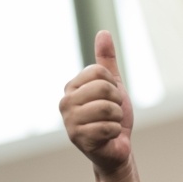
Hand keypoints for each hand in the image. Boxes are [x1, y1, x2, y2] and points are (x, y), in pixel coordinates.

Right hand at [59, 31, 133, 174]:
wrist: (116, 149)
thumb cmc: (113, 117)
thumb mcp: (113, 86)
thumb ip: (106, 61)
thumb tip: (103, 32)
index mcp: (72, 87)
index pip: (99, 72)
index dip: (113, 85)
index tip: (110, 98)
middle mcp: (65, 102)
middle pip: (103, 88)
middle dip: (117, 103)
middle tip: (112, 115)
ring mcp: (69, 121)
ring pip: (108, 108)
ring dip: (117, 118)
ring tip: (110, 125)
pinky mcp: (78, 138)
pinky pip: (108, 127)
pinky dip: (114, 132)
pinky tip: (107, 137)